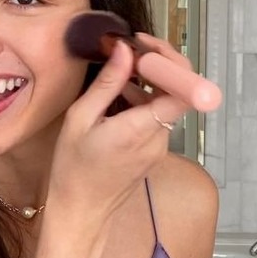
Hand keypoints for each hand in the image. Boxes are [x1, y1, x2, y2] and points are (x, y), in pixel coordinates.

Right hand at [48, 33, 190, 220]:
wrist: (80, 211)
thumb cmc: (73, 170)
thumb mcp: (80, 119)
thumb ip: (106, 84)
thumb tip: (125, 51)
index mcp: (140, 129)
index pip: (183, 90)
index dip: (172, 61)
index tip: (145, 45)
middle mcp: (159, 138)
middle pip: (178, 92)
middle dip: (159, 65)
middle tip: (132, 49)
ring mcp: (160, 146)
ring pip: (167, 102)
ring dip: (149, 82)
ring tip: (119, 72)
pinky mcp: (154, 151)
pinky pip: (157, 116)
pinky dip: (143, 100)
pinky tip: (119, 96)